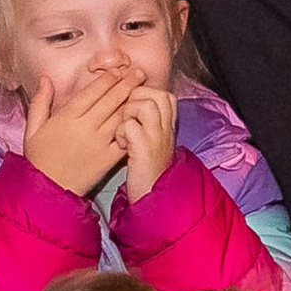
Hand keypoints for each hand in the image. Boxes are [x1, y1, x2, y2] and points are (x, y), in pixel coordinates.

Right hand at [23, 65, 140, 196]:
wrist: (47, 189)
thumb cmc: (39, 158)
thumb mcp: (33, 128)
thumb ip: (40, 102)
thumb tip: (45, 78)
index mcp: (66, 117)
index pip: (92, 92)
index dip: (107, 79)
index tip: (118, 70)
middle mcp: (84, 127)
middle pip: (110, 100)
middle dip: (126, 83)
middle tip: (139, 72)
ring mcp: (98, 143)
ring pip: (120, 116)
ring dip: (133, 101)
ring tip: (143, 90)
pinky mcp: (108, 159)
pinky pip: (124, 138)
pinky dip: (133, 127)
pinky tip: (141, 118)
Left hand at [116, 87, 177, 203]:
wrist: (153, 198)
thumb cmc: (148, 171)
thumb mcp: (156, 143)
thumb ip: (150, 123)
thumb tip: (133, 102)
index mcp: (169, 125)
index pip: (163, 93)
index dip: (144, 94)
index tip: (133, 110)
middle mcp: (167, 128)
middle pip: (155, 93)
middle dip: (134, 100)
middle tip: (127, 120)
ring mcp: (158, 138)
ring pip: (143, 104)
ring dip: (128, 114)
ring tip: (124, 130)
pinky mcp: (145, 149)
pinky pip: (130, 125)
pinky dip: (121, 132)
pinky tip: (121, 145)